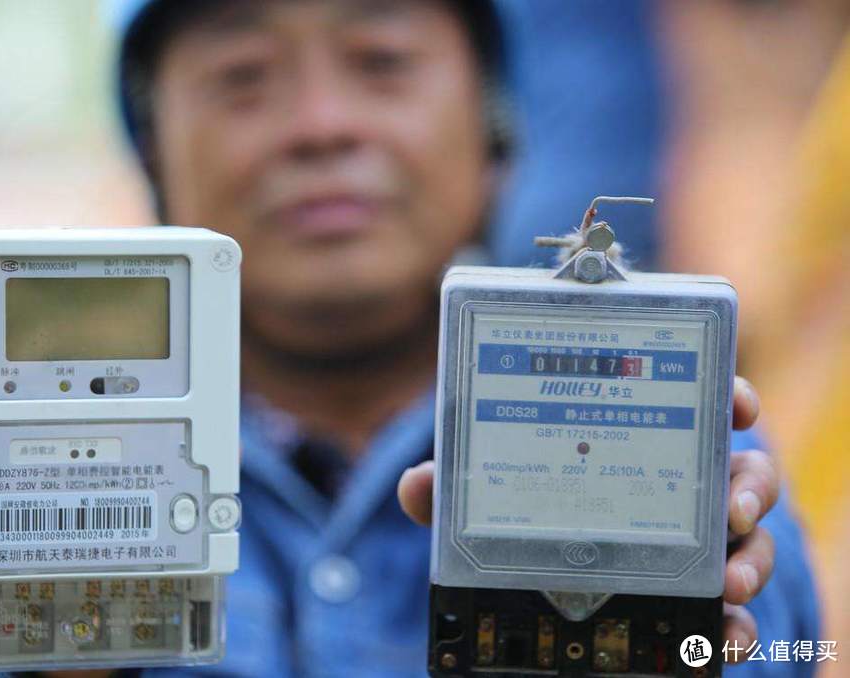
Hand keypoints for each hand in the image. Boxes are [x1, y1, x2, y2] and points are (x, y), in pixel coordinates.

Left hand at [398, 377, 776, 663]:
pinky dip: (736, 631)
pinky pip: (734, 617)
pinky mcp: (695, 601)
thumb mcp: (488, 496)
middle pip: (741, 474)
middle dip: (748, 487)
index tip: (737, 404)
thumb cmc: (522, 514)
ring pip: (751, 543)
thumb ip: (456, 488)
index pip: (699, 406)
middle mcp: (681, 489)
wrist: (535, 596)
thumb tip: (418, 485)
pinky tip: (721, 641)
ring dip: (752, 560)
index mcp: (642, 442)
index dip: (730, 397)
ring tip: (728, 582)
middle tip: (730, 507)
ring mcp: (697, 546)